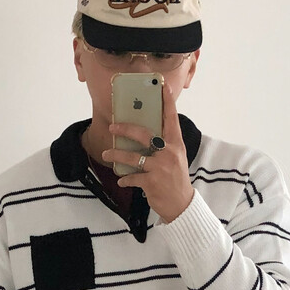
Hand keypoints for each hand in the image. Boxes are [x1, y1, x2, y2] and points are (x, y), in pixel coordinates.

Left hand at [103, 82, 194, 222]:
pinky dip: (125, 179)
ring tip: (107, 154)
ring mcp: (160, 168)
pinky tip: (121, 179)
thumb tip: (145, 132)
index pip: (171, 118)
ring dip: (116, 155)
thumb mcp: (175, 158)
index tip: (160, 85)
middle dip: (125, 129)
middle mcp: (169, 152)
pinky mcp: (152, 182)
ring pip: (133, 157)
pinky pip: (132, 177)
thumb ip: (164, 144)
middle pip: (143, 134)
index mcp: (176, 144)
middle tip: (112, 127)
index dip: (166, 101)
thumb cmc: (176, 178)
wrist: (182, 204)